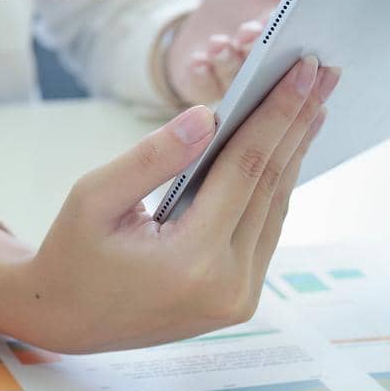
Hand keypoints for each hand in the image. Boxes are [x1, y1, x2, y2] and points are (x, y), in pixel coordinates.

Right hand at [0, 58, 340, 353]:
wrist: (66, 321)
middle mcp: (228, 286)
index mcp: (191, 261)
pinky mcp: (239, 298)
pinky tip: (286, 147)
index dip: (276, 114)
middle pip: (271, 185)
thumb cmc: (72, 254)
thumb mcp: (93, 197)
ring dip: (294, 150)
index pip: (246, 170)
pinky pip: (264, 227)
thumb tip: (207, 115)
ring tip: (313, 101)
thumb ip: (152, 157)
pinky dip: (275, 182)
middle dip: (298, 122)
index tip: (303, 69)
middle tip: (323, 72)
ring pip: (275, 207)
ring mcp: (239, 297)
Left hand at [166, 0, 311, 105]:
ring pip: (239, 79)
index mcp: (288, 37)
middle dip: (257, 48)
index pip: (295, 39)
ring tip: (220, 44)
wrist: (198, 25)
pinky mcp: (208, 88)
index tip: (274, 18)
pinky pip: (207, 87)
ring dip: (230, 61)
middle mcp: (267, 66)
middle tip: (248, 32)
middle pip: (268, 64)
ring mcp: (238, 81)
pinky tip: (199, 62)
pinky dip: (203, 74)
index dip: (286, 30)